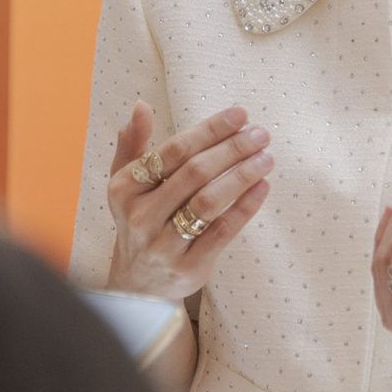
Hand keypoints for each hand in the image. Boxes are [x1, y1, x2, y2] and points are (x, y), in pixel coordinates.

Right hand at [100, 101, 272, 301]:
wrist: (138, 285)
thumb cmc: (140, 219)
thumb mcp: (127, 183)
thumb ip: (133, 144)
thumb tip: (141, 106)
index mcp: (125, 188)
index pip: (172, 151)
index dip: (209, 130)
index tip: (240, 114)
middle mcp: (141, 217)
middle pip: (194, 174)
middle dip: (231, 149)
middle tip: (260, 134)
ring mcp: (163, 245)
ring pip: (209, 202)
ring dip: (242, 176)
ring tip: (266, 158)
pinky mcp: (188, 268)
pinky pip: (222, 232)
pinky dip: (245, 207)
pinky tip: (263, 187)